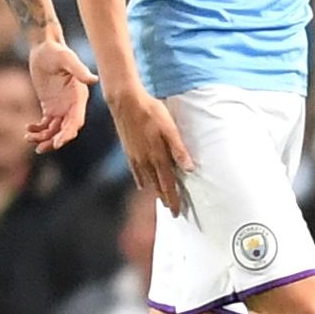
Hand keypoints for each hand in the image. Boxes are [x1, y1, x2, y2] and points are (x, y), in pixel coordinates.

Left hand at [25, 39, 98, 152]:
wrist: (43, 47)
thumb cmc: (56, 51)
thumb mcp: (66, 59)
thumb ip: (78, 70)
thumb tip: (93, 79)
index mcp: (79, 97)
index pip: (76, 121)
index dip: (68, 134)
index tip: (56, 143)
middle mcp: (73, 105)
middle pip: (66, 130)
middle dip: (54, 141)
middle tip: (40, 148)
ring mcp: (62, 107)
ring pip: (55, 130)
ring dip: (44, 138)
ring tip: (28, 138)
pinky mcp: (50, 106)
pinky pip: (46, 123)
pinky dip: (38, 129)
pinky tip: (28, 129)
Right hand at [106, 85, 195, 215]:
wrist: (125, 101)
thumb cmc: (150, 111)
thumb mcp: (169, 127)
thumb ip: (178, 148)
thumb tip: (189, 168)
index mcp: (157, 156)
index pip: (168, 184)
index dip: (173, 199)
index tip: (176, 212)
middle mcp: (145, 160)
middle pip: (156, 186)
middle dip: (164, 198)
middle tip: (171, 209)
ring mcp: (135, 156)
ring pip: (146, 180)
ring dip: (154, 191)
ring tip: (160, 199)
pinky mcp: (128, 150)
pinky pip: (135, 172)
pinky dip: (141, 180)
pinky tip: (142, 184)